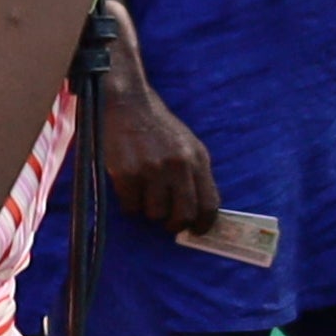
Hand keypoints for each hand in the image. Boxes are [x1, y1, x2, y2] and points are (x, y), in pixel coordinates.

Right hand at [94, 61, 220, 235]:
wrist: (126, 104)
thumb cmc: (156, 127)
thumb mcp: (186, 146)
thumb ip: (194, 174)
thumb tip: (196, 212)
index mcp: (197, 159)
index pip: (209, 203)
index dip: (203, 223)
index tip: (196, 231)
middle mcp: (178, 165)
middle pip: (183, 214)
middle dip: (174, 223)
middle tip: (166, 221)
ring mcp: (152, 170)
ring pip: (155, 213)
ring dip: (148, 209)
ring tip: (143, 192)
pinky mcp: (127, 173)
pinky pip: (131, 206)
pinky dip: (129, 202)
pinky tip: (128, 186)